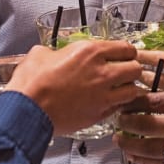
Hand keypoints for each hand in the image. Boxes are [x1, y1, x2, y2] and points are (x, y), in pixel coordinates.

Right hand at [7, 40, 142, 136]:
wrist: (27, 111)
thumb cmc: (32, 82)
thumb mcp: (40, 54)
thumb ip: (54, 51)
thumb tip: (52, 54)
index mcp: (90, 52)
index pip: (125, 48)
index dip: (126, 52)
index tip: (122, 55)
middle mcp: (102, 72)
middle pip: (135, 68)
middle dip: (131, 69)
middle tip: (123, 72)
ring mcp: (103, 96)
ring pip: (133, 90)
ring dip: (127, 89)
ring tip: (118, 89)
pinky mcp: (99, 115)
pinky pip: (118, 108)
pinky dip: (116, 105)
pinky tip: (106, 103)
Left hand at [114, 88, 163, 163]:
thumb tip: (161, 98)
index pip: (157, 97)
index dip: (136, 100)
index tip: (124, 100)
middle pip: (150, 120)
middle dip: (128, 121)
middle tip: (117, 119)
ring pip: (154, 145)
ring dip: (132, 144)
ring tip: (120, 141)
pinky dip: (148, 159)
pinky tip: (137, 157)